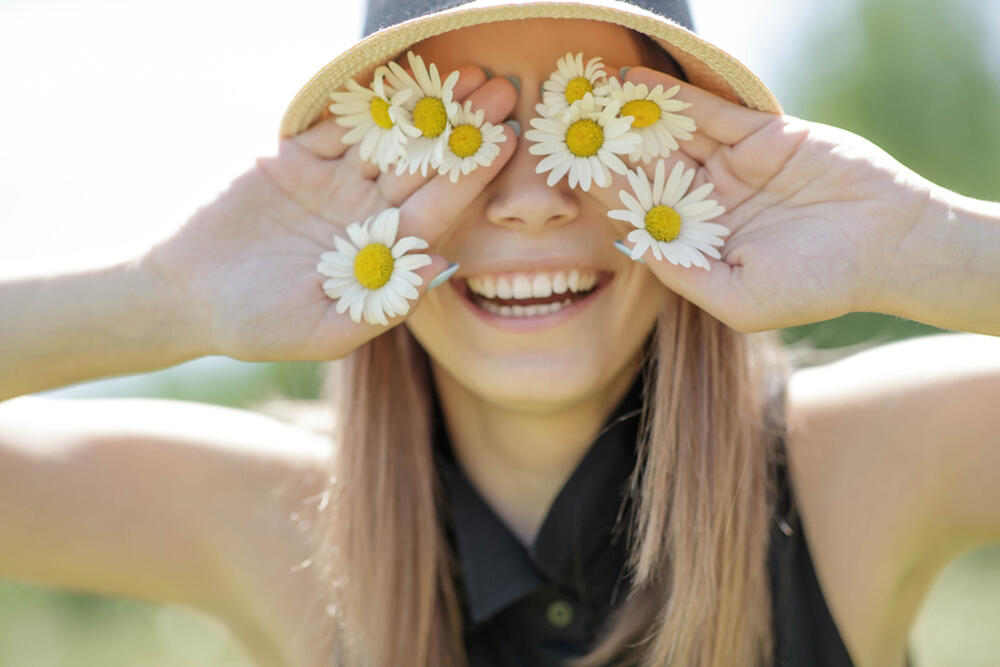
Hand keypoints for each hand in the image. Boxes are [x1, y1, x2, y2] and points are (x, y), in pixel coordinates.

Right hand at [142, 67, 517, 361]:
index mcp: (382, 252)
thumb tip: (443, 267)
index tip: (505, 142)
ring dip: (424, 106)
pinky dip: (363, 97)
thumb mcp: (324, 329)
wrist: (186, 295)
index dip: (471, 176)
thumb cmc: (257, 325)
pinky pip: (334, 122)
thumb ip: (385, 304)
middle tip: (504, 91)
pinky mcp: (295, 158)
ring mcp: (332, 182)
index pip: (436, 209)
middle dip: (462, 130)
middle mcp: (365, 212)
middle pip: (423, 166)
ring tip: (467, 73)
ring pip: (386, 137)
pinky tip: (400, 70)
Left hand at [599, 66, 934, 332]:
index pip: (643, 216)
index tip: (568, 180)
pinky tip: (634, 84)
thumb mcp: (738, 299)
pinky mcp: (760, 136)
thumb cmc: (817, 285)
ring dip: (632, 120)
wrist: (891, 245)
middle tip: (566, 130)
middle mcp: (711, 203)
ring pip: (672, 138)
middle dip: (611, 153)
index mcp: (701, 244)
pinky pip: (707, 112)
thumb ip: (681, 273)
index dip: (608, 198)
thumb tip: (628, 243)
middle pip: (649, 172)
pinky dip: (671, 97)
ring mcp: (734, 167)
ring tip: (590, 101)